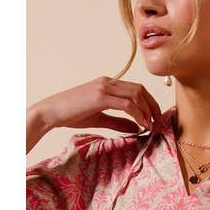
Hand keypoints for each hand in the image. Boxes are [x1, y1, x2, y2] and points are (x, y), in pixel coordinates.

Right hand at [34, 76, 162, 134]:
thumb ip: (119, 121)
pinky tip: (142, 125)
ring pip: (136, 95)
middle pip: (140, 90)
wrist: (50, 112)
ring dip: (147, 111)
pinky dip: (138, 114)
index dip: (149, 102)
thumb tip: (137, 128)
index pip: (136, 89)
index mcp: (108, 84)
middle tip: (158, 122)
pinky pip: (127, 104)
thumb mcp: (100, 118)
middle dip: (153, 106)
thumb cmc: (71, 115)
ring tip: (151, 125)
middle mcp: (108, 82)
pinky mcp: (100, 97)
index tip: (155, 118)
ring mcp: (104, 88)